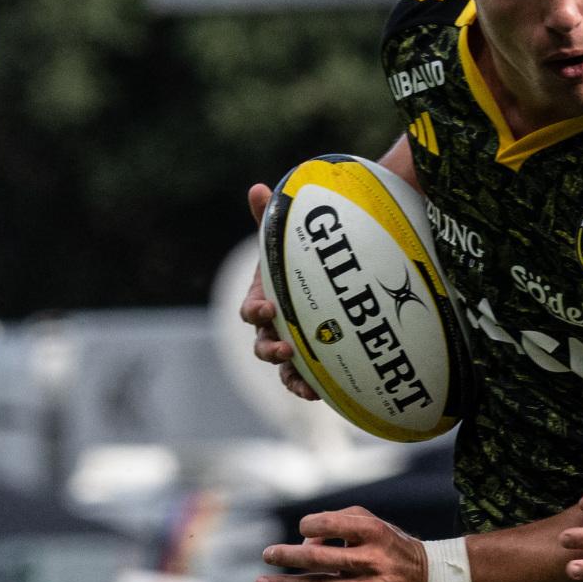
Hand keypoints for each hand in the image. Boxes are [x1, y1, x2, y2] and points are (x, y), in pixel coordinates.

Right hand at [240, 182, 319, 402]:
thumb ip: (270, 219)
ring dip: (289, 377)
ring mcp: (293, 347)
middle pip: (262, 345)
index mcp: (263, 300)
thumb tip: (259, 188)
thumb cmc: (300, 260)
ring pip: (284, 369)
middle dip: (270, 349)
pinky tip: (322, 393)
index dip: (255, 312)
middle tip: (284, 348)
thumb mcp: (285, 239)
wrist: (332, 278)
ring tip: (304, 384)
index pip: (250, 311)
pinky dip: (310, 388)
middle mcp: (274, 328)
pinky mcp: (313, 363)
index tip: (266, 309)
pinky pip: (308, 380)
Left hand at [256, 505, 428, 581]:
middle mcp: (370, 560)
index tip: (304, 529)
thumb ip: (337, 521)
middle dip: (288, 555)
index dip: (310, 524)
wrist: (431, 579)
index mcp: (372, 532)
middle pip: (320, 557)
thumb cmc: (391, 545)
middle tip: (267, 554)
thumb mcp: (372, 523)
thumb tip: (305, 542)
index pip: (330, 524)